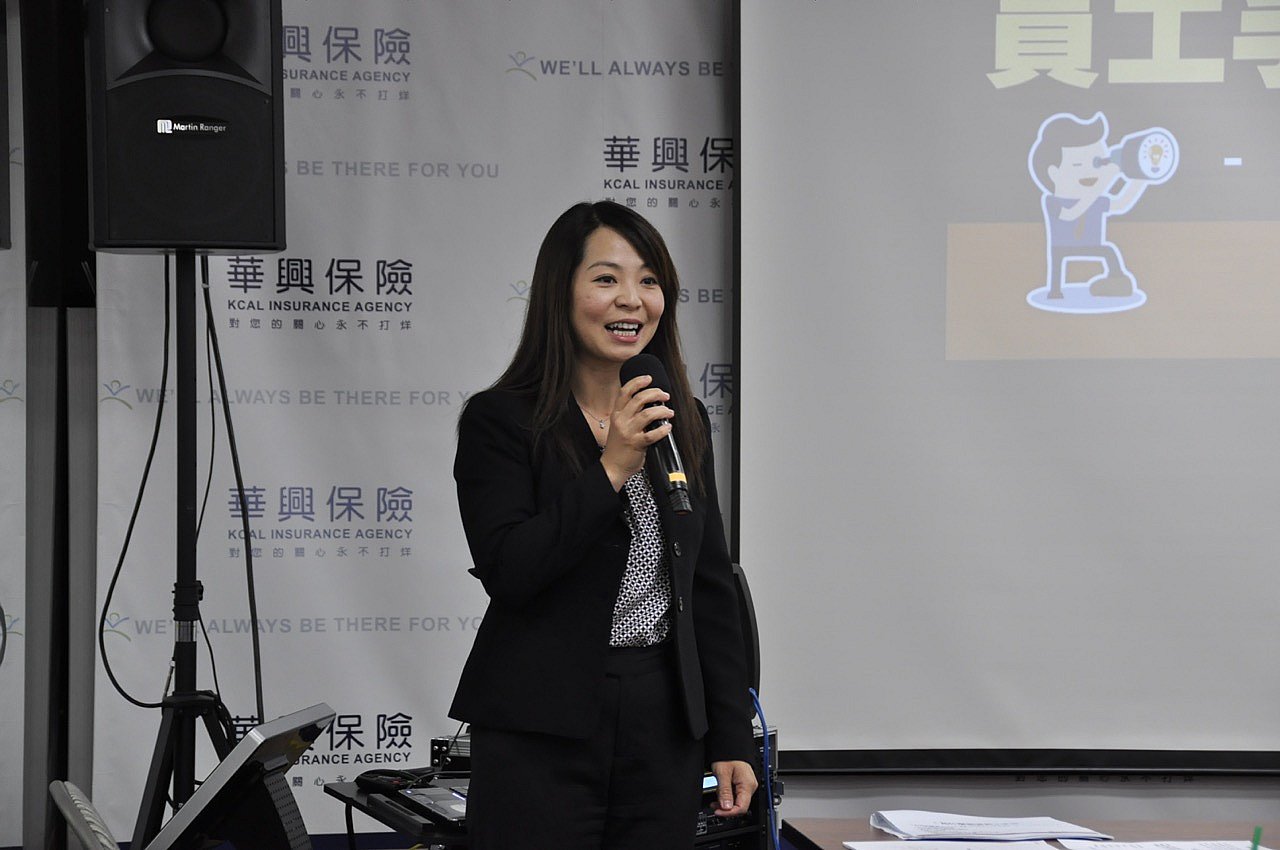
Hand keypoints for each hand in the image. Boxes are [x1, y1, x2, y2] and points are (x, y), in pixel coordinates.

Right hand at [599, 375, 672, 489]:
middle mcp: (621, 420)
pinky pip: (652, 434)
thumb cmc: (618, 447)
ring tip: (669, 412)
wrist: (612, 466)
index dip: (637, 382)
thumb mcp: (620, 425)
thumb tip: (651, 403)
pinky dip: (663, 430)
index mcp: (616, 414)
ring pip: (647, 414)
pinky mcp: (636, 444)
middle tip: (665, 395)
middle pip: (639, 399)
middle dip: (655, 393)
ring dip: (662, 410)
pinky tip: (668, 427)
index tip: (648, 378)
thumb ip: (631, 414)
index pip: (625, 392)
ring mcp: (628, 432)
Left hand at [710, 759, 757, 816]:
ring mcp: (747, 785)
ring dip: (725, 803)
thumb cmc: (727, 755)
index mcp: (748, 785)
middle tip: (714, 806)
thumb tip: (726, 807)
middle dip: (726, 808)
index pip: (742, 808)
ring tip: (715, 799)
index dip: (729, 812)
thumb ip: (724, 792)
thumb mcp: (722, 773)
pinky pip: (736, 795)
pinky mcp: (742, 784)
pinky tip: (720, 794)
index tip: (718, 812)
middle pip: (740, 806)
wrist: (729, 745)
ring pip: (737, 801)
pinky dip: (727, 797)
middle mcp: (750, 786)